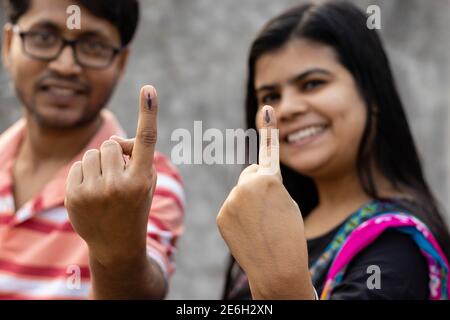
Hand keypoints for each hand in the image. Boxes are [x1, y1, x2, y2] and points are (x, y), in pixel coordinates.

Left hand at [65, 85, 157, 266]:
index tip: (149, 89)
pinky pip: (78, 166)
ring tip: (105, 186)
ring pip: (93, 153)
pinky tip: (92, 193)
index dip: (148, 113)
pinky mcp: (74, 196)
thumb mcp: (145, 182)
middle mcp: (119, 185)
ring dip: (99, 164)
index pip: (146, 140)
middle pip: (110, 144)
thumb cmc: (135, 205)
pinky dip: (85, 174)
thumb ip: (135, 155)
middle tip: (119, 174)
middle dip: (114, 155)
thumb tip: (113, 141)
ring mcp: (94, 191)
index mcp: (142, 180)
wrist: (116, 244)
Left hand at [216, 105, 313, 298]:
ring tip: (260, 224)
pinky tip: (248, 230)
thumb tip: (250, 179)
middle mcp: (246, 184)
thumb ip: (269, 185)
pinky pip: (231, 207)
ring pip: (241, 192)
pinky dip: (238, 215)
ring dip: (248, 202)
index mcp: (268, 179)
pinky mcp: (222, 214)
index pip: (269, 152)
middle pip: (251, 175)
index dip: (269, 130)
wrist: (277, 267)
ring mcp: (231, 200)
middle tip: (269, 209)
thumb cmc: (290, 235)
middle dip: (258, 185)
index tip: (267, 107)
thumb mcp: (287, 203)